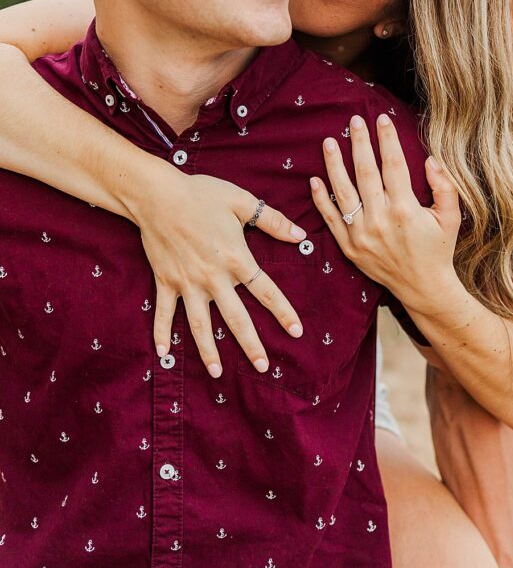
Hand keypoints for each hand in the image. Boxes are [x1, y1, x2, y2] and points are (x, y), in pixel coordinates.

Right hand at [129, 168, 304, 377]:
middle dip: (251, 345)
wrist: (158, 195)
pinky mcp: (165, 282)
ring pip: (200, 324)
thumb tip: (300, 236)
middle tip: (263, 367)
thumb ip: (273, 221)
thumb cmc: (202, 194)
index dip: (283, 312)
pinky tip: (164, 353)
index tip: (296, 331)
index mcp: (236, 258)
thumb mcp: (242, 202)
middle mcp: (213, 277)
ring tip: (217, 373)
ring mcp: (187, 283)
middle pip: (236, 318)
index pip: (265, 291)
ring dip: (208, 349)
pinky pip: (164, 313)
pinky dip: (161, 333)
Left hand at [309, 113, 461, 313]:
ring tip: (328, 142)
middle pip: (365, 172)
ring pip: (343, 192)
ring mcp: (362, 234)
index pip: (393, 164)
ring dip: (334, 165)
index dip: (386, 140)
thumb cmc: (438, 249)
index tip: (381, 119)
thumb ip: (444, 186)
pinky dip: (320, 199)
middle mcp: (381, 219)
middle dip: (358, 143)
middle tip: (353, 121)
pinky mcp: (349, 247)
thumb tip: (430, 159)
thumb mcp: (451, 217)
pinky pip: (331, 218)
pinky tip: (314, 179)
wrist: (423, 288)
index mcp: (405, 208)